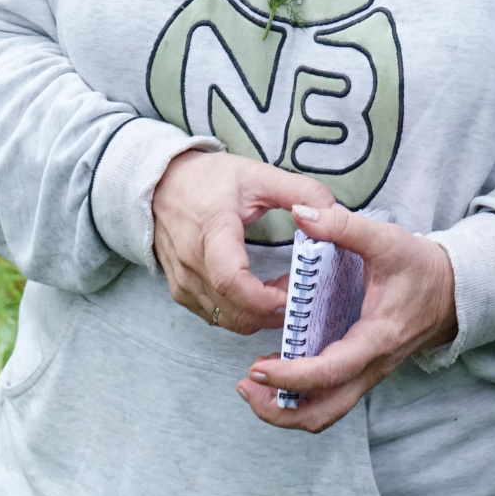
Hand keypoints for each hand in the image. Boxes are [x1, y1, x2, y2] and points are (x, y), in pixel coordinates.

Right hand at [150, 150, 334, 335]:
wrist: (161, 185)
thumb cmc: (210, 179)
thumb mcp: (258, 174)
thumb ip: (300, 191)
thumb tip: (334, 212)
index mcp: (211, 229)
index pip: (232, 279)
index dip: (266, 298)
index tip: (295, 293)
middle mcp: (191, 262)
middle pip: (234, 309)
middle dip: (274, 312)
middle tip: (302, 295)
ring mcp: (183, 282)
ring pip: (227, 320)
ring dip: (261, 316)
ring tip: (286, 293)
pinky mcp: (181, 293)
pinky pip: (217, 317)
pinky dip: (244, 315)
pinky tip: (263, 296)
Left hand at [236, 203, 457, 431]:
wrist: (453, 291)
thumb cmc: (421, 267)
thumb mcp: (387, 240)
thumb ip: (344, 227)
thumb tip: (300, 214)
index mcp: (377, 339)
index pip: (331, 372)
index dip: (292, 376)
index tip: (258, 368)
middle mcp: (371, 367)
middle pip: (323, 412)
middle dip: (280, 410)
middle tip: (245, 385)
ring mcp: (367, 374)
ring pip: (325, 413)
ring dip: (287, 410)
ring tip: (253, 387)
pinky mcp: (362, 371)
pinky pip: (330, 399)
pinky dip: (299, 397)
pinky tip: (277, 375)